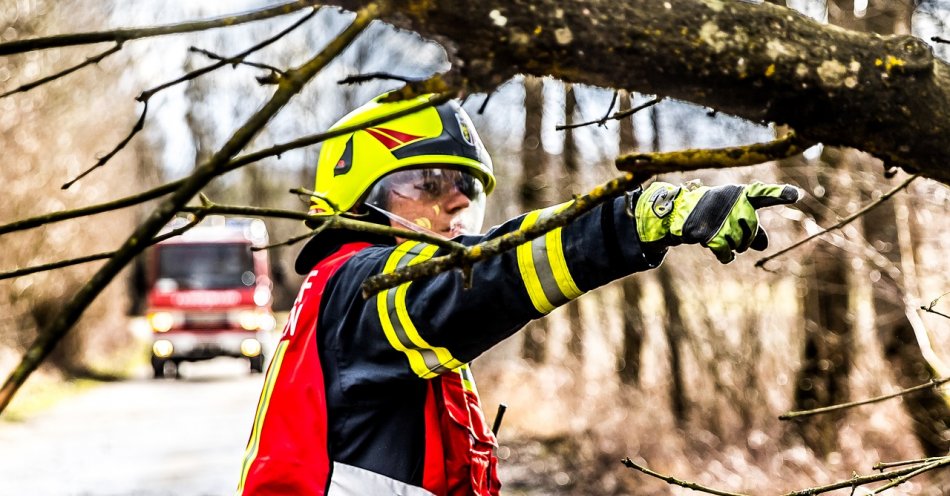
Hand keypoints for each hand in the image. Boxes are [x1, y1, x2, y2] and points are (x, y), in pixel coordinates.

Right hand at [633, 181, 800, 262]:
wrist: (678, 214)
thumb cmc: (712, 212)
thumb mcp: (733, 213)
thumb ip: (752, 226)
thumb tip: (763, 246)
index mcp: (740, 194)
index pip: (762, 194)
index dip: (779, 194)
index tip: (796, 195)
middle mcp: (732, 205)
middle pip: (753, 230)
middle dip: (745, 237)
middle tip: (730, 230)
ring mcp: (721, 220)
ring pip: (740, 244)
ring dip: (732, 245)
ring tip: (718, 234)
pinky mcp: (710, 236)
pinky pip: (728, 254)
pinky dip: (725, 255)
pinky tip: (718, 249)